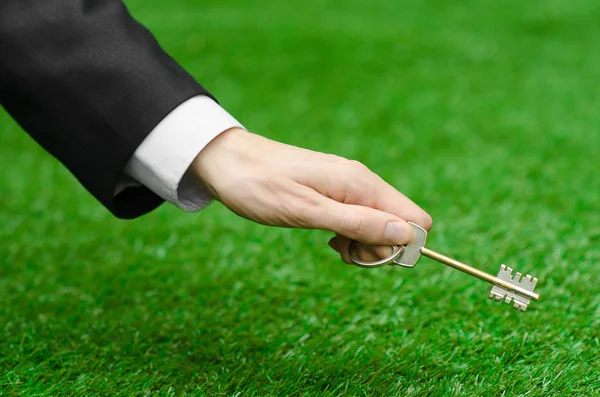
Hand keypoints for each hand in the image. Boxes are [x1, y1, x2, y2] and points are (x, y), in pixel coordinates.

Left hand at [190, 128, 432, 262]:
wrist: (228, 161)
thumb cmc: (262, 186)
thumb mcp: (308, 211)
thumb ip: (358, 223)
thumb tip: (406, 235)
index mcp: (361, 185)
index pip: (415, 220)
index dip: (400, 246)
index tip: (364, 252)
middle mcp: (362, 182)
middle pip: (399, 225)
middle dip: (377, 247)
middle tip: (341, 249)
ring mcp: (349, 186)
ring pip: (378, 224)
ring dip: (361, 243)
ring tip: (329, 240)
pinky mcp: (335, 191)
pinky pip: (358, 218)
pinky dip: (348, 233)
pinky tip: (325, 233)